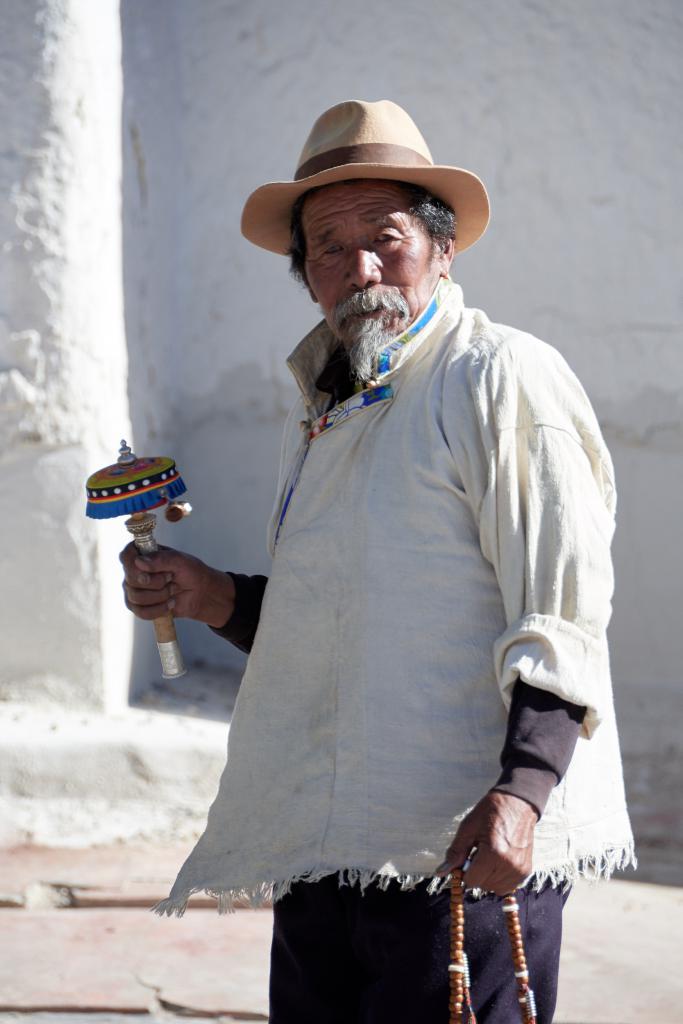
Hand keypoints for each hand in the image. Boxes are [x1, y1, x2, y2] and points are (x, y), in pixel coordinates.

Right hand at [119, 543, 235, 627]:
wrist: (200, 593)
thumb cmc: (190, 572)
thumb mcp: (180, 560)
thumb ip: (160, 559)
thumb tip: (138, 562)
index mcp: (142, 555)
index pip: (126, 556)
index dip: (133, 563)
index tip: (148, 566)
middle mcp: (134, 572)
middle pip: (131, 579)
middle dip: (156, 582)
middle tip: (171, 577)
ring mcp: (134, 590)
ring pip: (136, 597)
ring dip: (160, 596)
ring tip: (173, 590)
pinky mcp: (138, 607)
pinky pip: (141, 612)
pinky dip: (159, 609)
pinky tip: (170, 604)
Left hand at [436, 791, 537, 894]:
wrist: (517, 803)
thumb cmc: (490, 812)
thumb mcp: (467, 828)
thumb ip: (455, 853)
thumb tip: (441, 872)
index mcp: (493, 853)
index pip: (471, 881)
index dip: (465, 871)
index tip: (467, 857)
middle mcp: (508, 865)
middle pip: (482, 886)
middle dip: (477, 873)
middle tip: (479, 853)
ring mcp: (519, 869)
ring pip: (495, 888)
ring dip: (488, 877)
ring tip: (489, 856)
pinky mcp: (526, 870)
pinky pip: (508, 886)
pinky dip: (500, 878)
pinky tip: (498, 862)